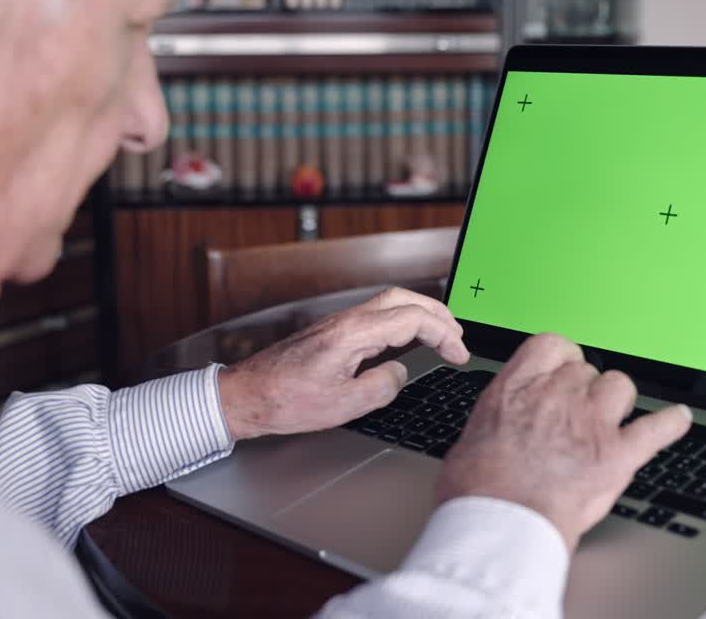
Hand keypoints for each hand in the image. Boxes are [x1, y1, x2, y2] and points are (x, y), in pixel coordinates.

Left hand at [217, 287, 469, 440]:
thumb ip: (381, 387)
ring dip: (420, 314)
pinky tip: (406, 338)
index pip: (412, 319)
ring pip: (389, 302)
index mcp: (353, 334)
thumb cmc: (285, 401)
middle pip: (404, 299)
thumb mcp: (343, 405)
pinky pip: (375, 314)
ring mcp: (338, 323)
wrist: (247, 395)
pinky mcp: (332, 331)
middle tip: (458, 337)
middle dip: (438, 313)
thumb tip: (399, 373)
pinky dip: (400, 320)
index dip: (444, 334)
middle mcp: (346, 320)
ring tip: (440, 334)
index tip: (459, 355)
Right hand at [437, 333, 692, 551]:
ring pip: (620, 386)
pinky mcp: (616, 455)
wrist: (500, 525)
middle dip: (584, 388)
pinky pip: (656, 428)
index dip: (561, 357)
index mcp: (517, 388)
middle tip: (577, 412)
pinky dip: (671, 424)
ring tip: (610, 418)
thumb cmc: (477, 492)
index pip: (551, 345)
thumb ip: (496, 421)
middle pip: (586, 369)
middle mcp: (556, 396)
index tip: (561, 368)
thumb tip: (496, 429)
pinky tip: (678, 419)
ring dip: (616, 401)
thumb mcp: (470, 438)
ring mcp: (590, 423)